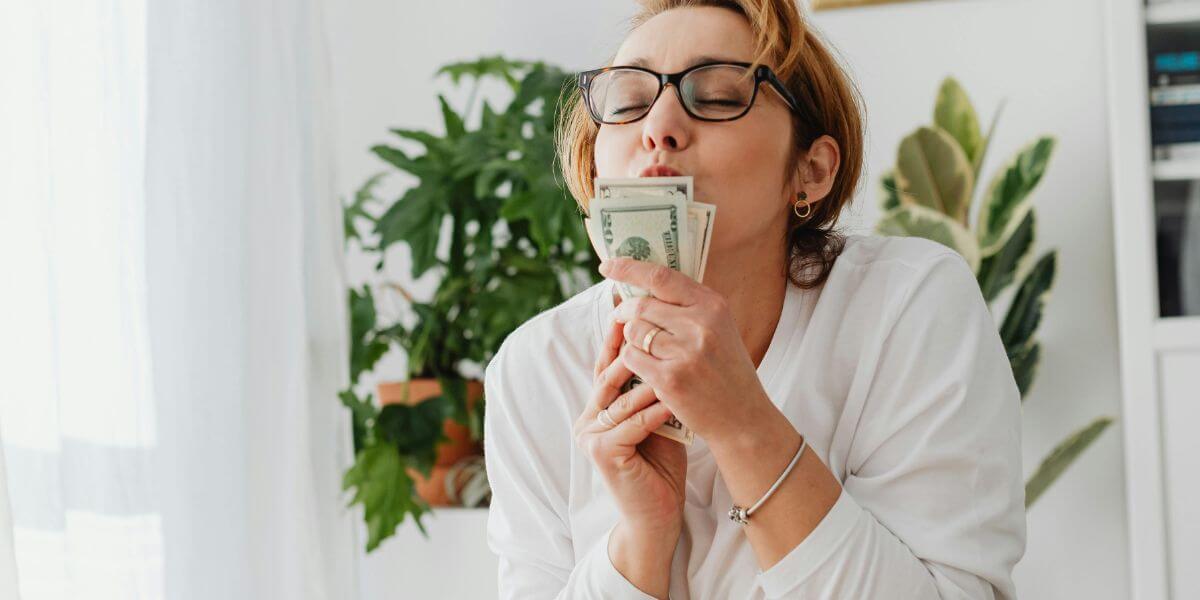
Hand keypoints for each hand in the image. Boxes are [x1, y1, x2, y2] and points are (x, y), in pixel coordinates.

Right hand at [573, 314, 686, 533]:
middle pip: (609, 374)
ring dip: (649, 378)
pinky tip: (672, 400)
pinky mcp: (602, 452)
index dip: (619, 336)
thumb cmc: (661, 466)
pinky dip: (654, 411)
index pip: (608, 364)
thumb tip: (667, 345)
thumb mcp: (656, 419)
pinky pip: (631, 423)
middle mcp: (588, 418)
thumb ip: (652, 389)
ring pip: (621, 397)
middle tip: (653, 323)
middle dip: (631, 347)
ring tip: (672, 357)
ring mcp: (590, 436)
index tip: (634, 306)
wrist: (656, 516)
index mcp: (598, 408)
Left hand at [601, 257, 773, 442]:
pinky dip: (631, 361)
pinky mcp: (670, 378)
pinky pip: (631, 357)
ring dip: (630, 339)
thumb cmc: (727, 371)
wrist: (743, 417)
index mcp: (712, 305)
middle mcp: (700, 324)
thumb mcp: (719, 328)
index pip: (661, 276)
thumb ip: (687, 306)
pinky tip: (645, 369)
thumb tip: (641, 282)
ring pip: (633, 331)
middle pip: (640, 305)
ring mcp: (685, 352)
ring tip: (644, 350)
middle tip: (620, 317)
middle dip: (623, 311)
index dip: (629, 268)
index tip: (608, 265)